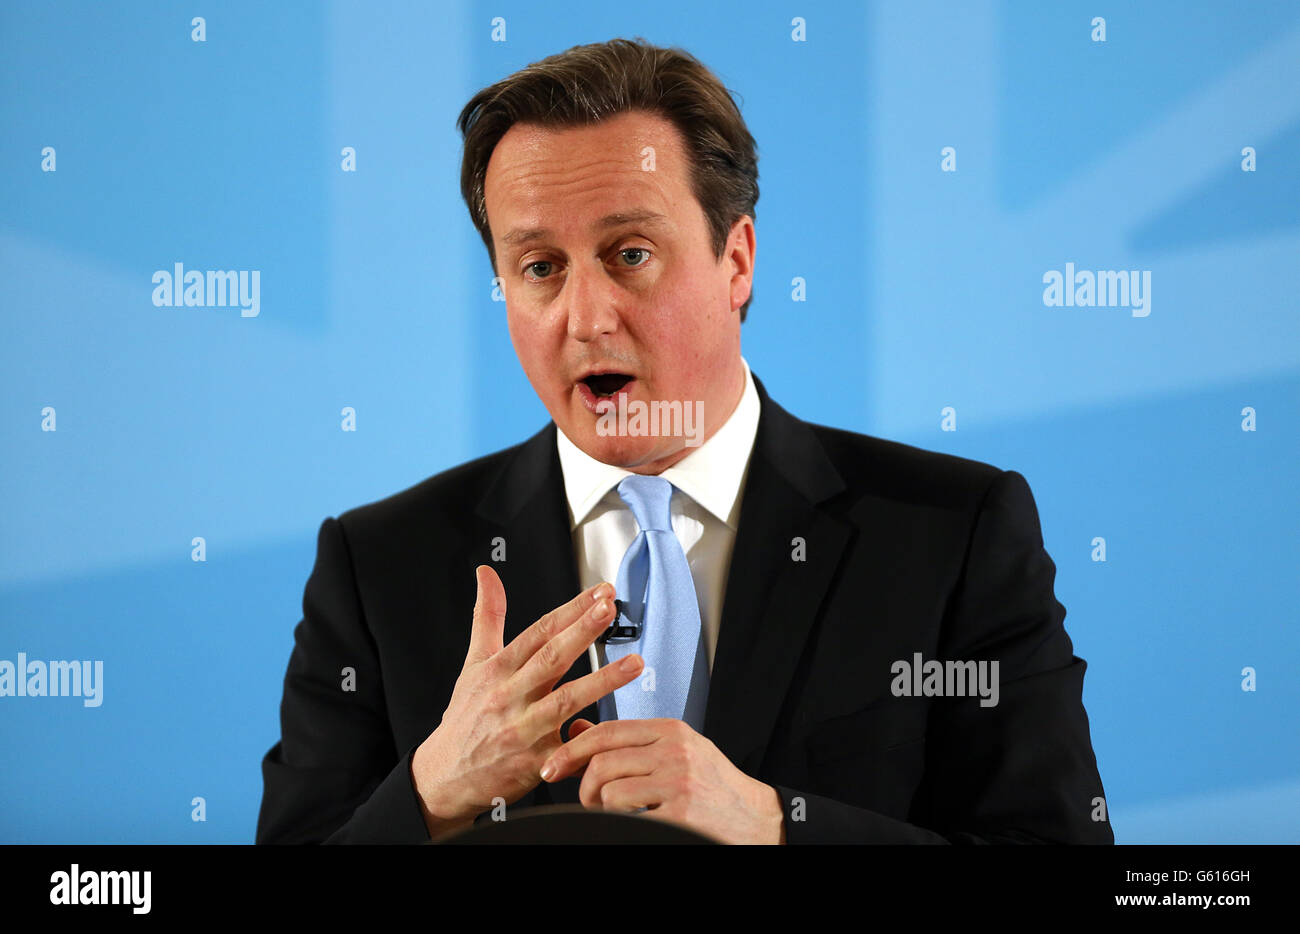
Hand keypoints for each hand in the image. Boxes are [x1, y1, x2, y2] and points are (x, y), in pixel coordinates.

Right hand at [411, 566, 643, 836]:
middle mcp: (510, 695)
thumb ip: (487, 617)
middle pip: (551, 658)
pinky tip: (620, 729)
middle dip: (583, 631)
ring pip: (566, 700)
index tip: (600, 593)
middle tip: (610, 609)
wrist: (445, 777)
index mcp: (499, 669)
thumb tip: (487, 574)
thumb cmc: (464, 718)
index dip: (571, 609)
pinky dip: (591, 738)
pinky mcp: (535, 762)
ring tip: (634, 663)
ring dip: (603, 680)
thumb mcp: (472, 664)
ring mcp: (523, 729)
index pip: (539, 631)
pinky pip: (569, 749)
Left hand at [539, 718, 785, 843]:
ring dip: (603, 808)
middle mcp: (674, 751)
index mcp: (670, 731)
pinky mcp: (680, 812)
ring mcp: (677, 782)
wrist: (755, 818)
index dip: (571, 750)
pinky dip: (623, 822)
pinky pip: (627, 816)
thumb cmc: (714, 786)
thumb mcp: (674, 752)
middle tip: (588, 800)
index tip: (554, 766)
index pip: (607, 732)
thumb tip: (579, 729)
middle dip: (583, 786)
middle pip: (601, 761)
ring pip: (609, 790)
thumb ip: (628, 742)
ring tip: (618, 814)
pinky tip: (641, 820)